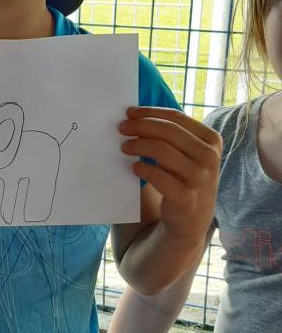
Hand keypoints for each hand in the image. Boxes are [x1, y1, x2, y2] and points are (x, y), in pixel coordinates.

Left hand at [119, 106, 221, 248]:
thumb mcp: (188, 154)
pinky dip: (142, 168)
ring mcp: (200, 177)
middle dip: (140, 126)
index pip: (176, 117)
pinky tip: (134, 168)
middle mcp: (210, 156)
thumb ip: (173, 135)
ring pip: (161, 149)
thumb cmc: (184, 179)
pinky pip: (157, 175)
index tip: (129, 113)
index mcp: (212, 140)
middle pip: (167, 130)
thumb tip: (137, 116)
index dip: (150, 113)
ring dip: (138, 145)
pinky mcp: (186, 197)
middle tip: (122, 129)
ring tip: (125, 147)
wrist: (192, 219)